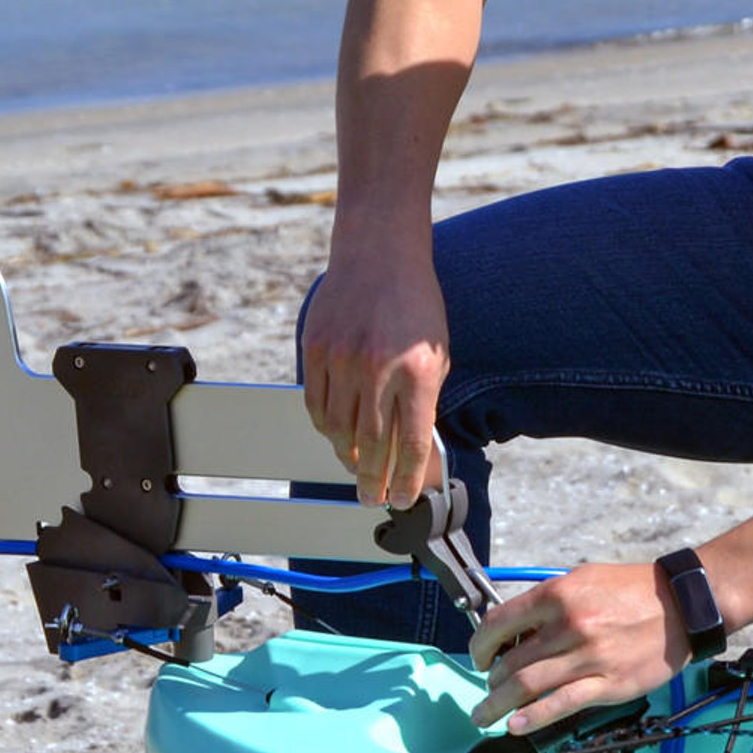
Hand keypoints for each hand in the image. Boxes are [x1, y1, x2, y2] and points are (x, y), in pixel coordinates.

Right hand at [301, 246, 448, 507]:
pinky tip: (335, 435)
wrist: (380, 253)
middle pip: (372, 445)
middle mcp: (380, 368)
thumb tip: (411, 449)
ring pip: (338, 429)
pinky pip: (315, 403)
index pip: (410, 444)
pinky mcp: (316, 348)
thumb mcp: (436, 352)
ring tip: (355, 469)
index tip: (401, 499)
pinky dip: (325, 426)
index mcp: (419, 371)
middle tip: (371, 498)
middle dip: (373, 480)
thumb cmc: (416, 304)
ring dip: (346, 457)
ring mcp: (344, 358)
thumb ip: (424, 398)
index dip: (405, 480)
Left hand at [470, 562, 690, 733]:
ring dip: (499, 704)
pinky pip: (562, 704)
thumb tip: (513, 630)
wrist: (682, 605)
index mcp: (559, 595)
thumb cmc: (631, 590)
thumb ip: (547, 603)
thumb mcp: (582, 580)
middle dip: (490, 680)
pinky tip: (517, 724)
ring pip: (528, 686)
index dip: (480, 644)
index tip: (478, 656)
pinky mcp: (609, 684)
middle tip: (487, 687)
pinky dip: (534, 717)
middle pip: (511, 661)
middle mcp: (570, 625)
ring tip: (486, 713)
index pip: (500, 623)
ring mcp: (589, 657)